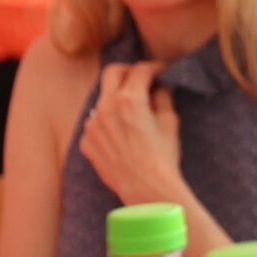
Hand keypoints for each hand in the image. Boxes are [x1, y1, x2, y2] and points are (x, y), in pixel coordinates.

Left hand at [78, 64, 182, 204]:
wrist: (145, 188)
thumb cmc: (162, 156)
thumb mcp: (170, 122)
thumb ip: (162, 97)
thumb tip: (159, 86)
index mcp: (129, 100)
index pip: (140, 70)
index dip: (155, 67)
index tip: (161, 71)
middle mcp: (105, 108)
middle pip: (112, 73)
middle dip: (129, 71)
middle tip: (142, 79)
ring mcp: (92, 125)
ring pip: (102, 99)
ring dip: (117, 98)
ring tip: (133, 111)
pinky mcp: (87, 141)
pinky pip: (96, 122)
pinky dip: (109, 121)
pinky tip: (123, 133)